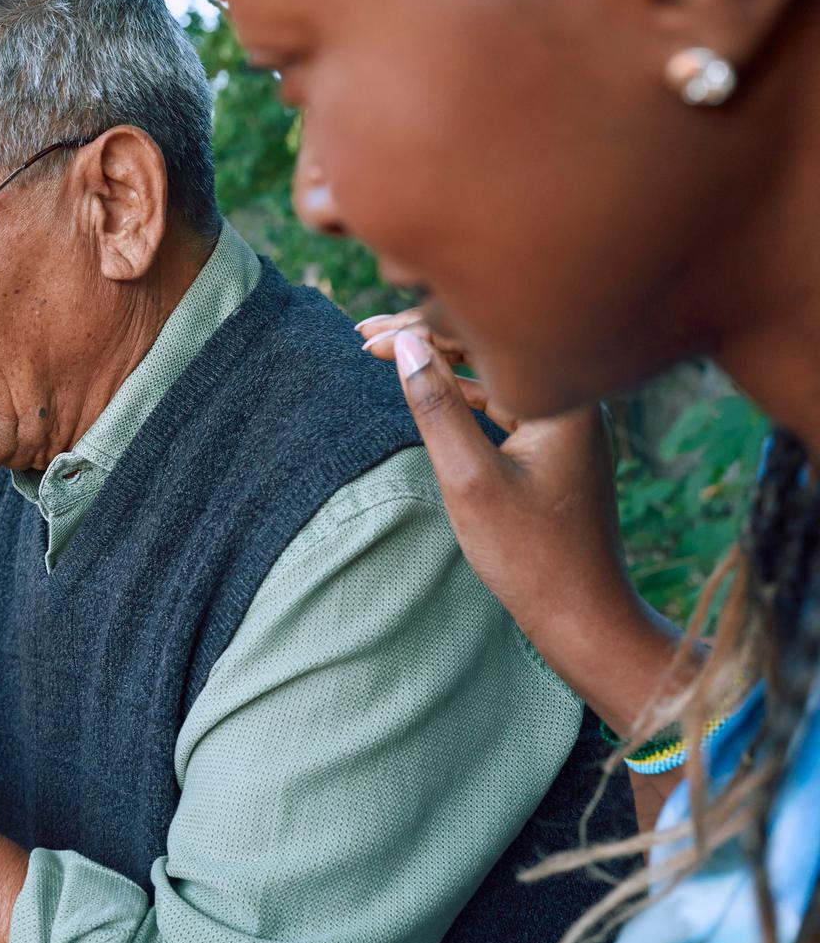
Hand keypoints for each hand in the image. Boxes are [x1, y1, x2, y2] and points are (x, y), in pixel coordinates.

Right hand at [359, 310, 680, 732]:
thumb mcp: (467, 478)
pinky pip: (499, 398)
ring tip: (382, 356)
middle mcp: (569, 396)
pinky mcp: (553, 444)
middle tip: (360, 337)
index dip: (414, 329)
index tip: (362, 339)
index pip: (480, 334)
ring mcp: (562, 420)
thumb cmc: (529, 554)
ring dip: (435, 361)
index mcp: (560, 395)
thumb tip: (402, 345)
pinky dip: (458, 391)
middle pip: (486, 344)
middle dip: (421, 336)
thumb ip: (435, 407)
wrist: (583, 613)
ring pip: (489, 370)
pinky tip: (427, 389)